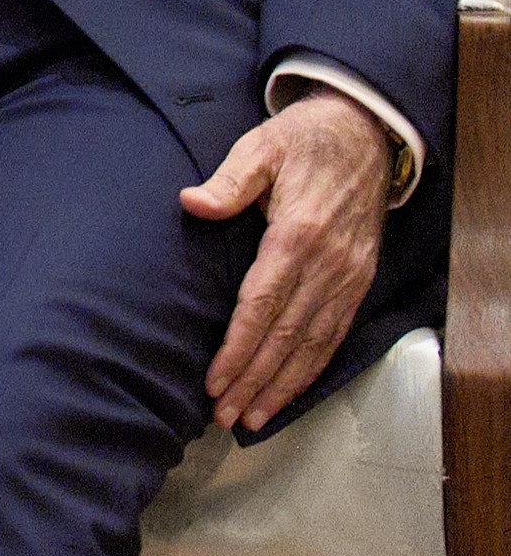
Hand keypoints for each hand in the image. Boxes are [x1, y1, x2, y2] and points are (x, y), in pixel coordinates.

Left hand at [181, 90, 392, 431]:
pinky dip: (312, 369)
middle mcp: (328, 265)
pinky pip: (335, 335)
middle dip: (254, 380)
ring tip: (251, 418)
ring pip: (313, 344)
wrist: (363, 136)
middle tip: (224, 416)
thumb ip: (229, 181)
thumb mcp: (260, 147)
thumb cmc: (300, 142)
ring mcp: (348, 278)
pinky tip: (290, 392)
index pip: (262, 305)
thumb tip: (192, 203)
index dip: (238, 347)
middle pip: (286, 336)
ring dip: (282, 385)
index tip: (215, 381)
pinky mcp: (358, 283)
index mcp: (297, 235)